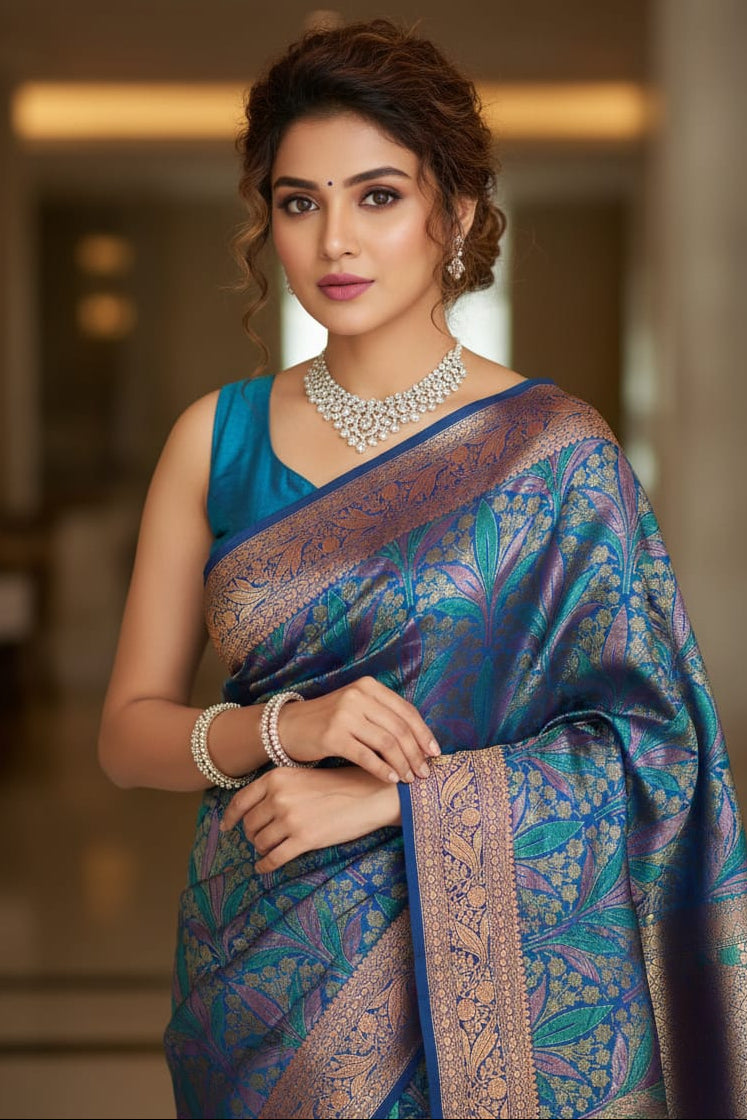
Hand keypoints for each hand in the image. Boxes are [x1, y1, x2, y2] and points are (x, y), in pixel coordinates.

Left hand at [219, 765, 401, 872]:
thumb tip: (255, 812)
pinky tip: (264, 867)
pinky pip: (274, 858)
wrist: (368, 794)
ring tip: (270, 849)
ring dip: (262, 849)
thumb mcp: (302, 777)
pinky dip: (265, 865)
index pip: (241, 801)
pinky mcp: (303, 839)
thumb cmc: (338, 785)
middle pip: (250, 824)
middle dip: (252, 835)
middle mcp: (278, 797)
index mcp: (276, 778)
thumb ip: (277, 789)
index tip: (226, 827)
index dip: (230, 817)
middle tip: (260, 839)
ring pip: (260, 842)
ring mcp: (290, 818)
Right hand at [277, 676, 439, 783]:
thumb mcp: (358, 707)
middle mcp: (358, 696)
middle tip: (424, 773)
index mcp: (369, 686)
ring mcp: (344, 714)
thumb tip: (421, 741)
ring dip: (403, 764)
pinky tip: (391, 779)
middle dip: (416, 753)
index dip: (424, 734)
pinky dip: (383, 769)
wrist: (289, 726)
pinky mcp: (332, 735)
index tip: (435, 753)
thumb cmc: (329, 720)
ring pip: (386, 743)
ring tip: (410, 778)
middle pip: (399, 728)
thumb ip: (384, 716)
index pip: (406, 711)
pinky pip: (366, 756)